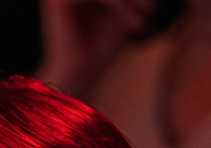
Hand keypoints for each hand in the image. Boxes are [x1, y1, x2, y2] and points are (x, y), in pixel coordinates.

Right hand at [37, 0, 155, 97]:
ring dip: (126, 2)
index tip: (151, 8)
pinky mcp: (59, 3)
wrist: (77, 78)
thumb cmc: (97, 53)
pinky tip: (125, 21)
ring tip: (139, 23)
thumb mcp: (120, 17)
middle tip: (151, 10)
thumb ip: (128, 0)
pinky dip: (115, 4)